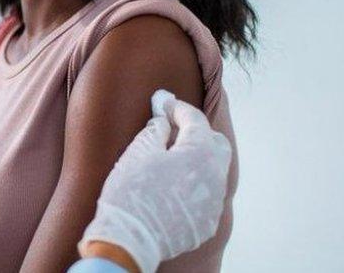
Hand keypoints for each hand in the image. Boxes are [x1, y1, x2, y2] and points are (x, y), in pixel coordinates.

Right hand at [78, 90, 232, 272]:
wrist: (128, 240)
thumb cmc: (130, 192)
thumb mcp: (138, 152)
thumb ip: (155, 129)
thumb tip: (163, 119)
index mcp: (200, 154)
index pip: (195, 119)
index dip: (177, 107)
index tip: (163, 102)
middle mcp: (215, 177)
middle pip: (215, 144)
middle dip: (197, 131)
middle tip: (172, 127)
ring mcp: (213, 203)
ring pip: (213, 171)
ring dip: (195, 159)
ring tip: (170, 157)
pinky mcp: (206, 222)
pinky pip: (205, 194)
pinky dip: (192, 184)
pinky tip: (170, 185)